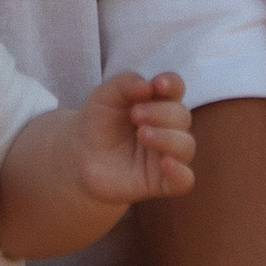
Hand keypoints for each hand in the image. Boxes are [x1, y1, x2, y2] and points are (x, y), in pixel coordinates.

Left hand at [73, 69, 196, 207]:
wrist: (79, 157)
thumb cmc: (98, 122)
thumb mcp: (104, 97)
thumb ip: (125, 83)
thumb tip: (149, 85)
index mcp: (158, 103)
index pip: (175, 89)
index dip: (172, 85)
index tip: (158, 85)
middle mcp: (168, 128)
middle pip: (182, 116)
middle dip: (161, 113)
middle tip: (135, 115)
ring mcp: (166, 155)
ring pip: (186, 146)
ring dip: (168, 137)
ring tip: (142, 134)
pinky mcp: (161, 182)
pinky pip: (184, 180)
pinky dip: (180, 172)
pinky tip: (166, 164)